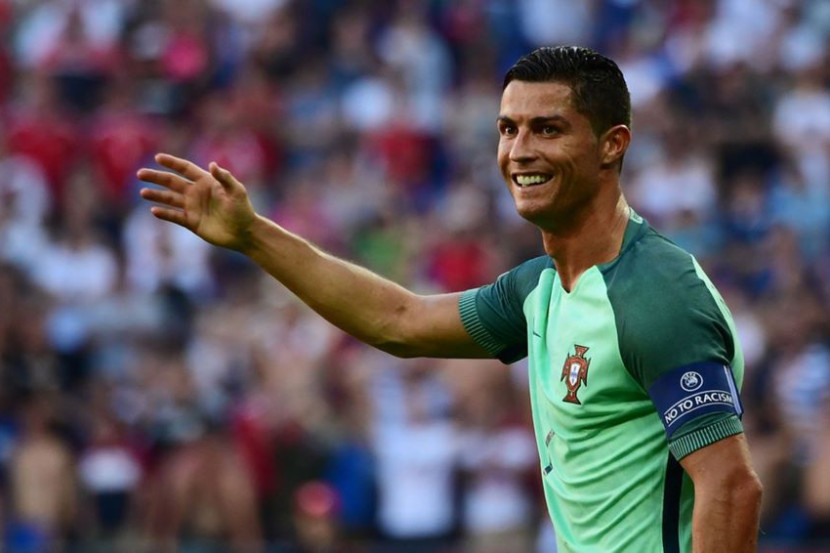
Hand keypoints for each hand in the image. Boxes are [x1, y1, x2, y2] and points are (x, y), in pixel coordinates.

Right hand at [138, 153, 257, 250]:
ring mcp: (193, 207)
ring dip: (156, 195)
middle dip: (156, 177)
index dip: (172, 163)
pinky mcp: (192, 222)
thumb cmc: (243, 210)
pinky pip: (175, 216)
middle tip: (140, 174)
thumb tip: (212, 164)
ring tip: (143, 192)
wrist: (244, 232)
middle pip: (172, 182)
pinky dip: (165, 214)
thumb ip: (225, 178)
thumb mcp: (237, 191)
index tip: (158, 157)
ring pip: (170, 199)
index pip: (185, 169)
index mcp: (206, 182)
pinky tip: (154, 210)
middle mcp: (197, 193)